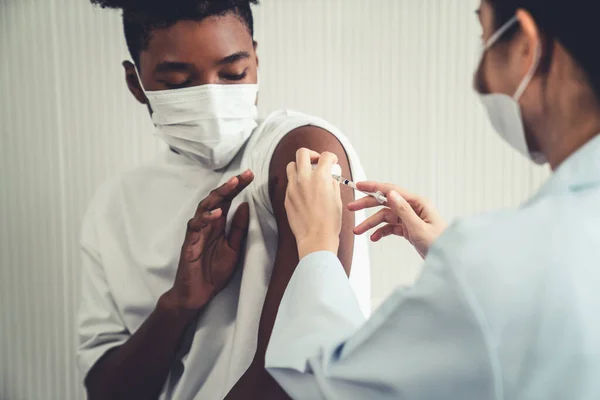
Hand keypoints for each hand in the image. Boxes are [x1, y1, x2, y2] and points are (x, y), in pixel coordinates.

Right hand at [164, 170, 253, 316]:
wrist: (198, 294)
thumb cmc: (214, 272)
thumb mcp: (234, 249)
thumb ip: (238, 229)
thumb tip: (245, 206)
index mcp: (219, 225)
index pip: (228, 201)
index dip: (238, 188)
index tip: (251, 176)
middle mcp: (207, 224)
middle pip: (217, 199)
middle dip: (230, 186)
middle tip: (244, 175)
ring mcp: (197, 232)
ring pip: (204, 207)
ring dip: (218, 195)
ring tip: (232, 185)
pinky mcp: (189, 242)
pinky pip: (195, 225)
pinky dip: (206, 218)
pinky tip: (217, 213)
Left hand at [285, 148, 341, 258]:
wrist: (315, 238)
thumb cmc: (329, 222)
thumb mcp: (337, 199)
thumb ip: (332, 183)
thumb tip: (330, 176)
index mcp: (320, 177)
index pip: (325, 156)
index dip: (331, 157)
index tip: (332, 161)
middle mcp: (304, 179)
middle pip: (302, 153)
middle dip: (311, 154)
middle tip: (316, 161)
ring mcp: (293, 187)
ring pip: (291, 165)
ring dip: (300, 166)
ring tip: (307, 175)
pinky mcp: (287, 197)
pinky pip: (289, 183)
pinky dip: (296, 182)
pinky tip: (304, 191)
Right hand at [348, 182, 446, 258]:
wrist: (449, 260)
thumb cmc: (440, 244)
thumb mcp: (419, 228)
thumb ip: (403, 210)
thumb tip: (390, 194)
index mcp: (418, 203)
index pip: (391, 191)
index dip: (374, 187)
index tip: (359, 185)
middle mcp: (414, 209)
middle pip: (386, 203)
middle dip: (368, 205)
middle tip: (352, 207)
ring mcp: (411, 219)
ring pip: (386, 217)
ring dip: (371, 223)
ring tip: (358, 231)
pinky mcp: (409, 229)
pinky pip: (391, 227)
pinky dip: (381, 231)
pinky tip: (374, 238)